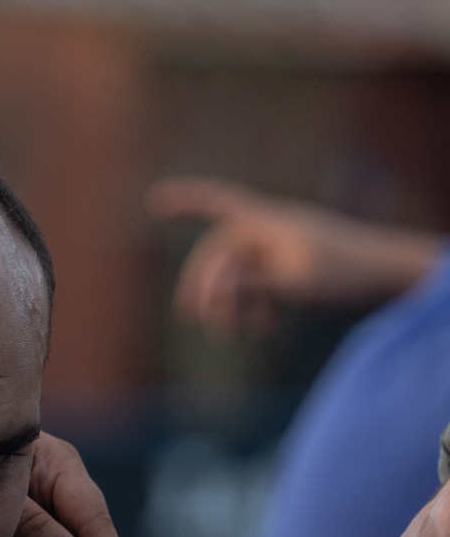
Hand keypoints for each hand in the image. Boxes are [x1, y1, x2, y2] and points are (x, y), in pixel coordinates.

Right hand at [146, 177, 440, 341]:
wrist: (382, 272)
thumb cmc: (341, 271)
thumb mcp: (291, 282)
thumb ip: (248, 284)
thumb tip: (212, 288)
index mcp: (267, 221)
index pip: (219, 204)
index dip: (185, 202)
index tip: (155, 201)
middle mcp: (269, 227)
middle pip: (219, 252)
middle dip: (204, 286)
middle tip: (191, 319)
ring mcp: (278, 244)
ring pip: (237, 271)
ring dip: (230, 303)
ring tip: (233, 335)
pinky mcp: (288, 261)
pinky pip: (257, 279)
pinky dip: (253, 302)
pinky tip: (261, 328)